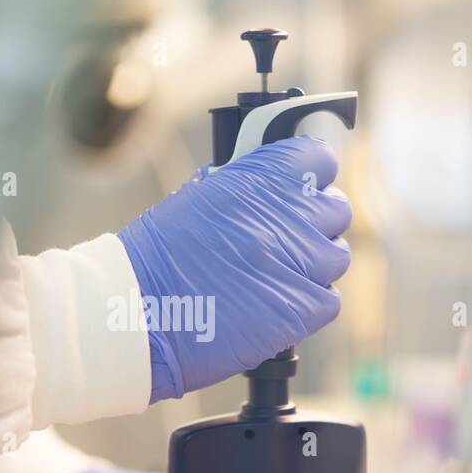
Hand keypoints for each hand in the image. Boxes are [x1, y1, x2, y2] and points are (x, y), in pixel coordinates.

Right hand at [118, 135, 351, 401]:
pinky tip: (275, 304)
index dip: (310, 173)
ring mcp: (298, 264)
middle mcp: (285, 216)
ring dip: (313, 264)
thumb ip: (243, 185)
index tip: (303, 185)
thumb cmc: (155, 259)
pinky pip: (328, 299)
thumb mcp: (196, 198)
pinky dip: (309, 303)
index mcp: (258, 179)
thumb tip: (272, 180)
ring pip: (336, 256)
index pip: (318, 159)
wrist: (135, 313)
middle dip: (314, 222)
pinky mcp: (300, 309)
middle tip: (285, 239)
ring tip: (275, 276)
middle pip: (336, 208)